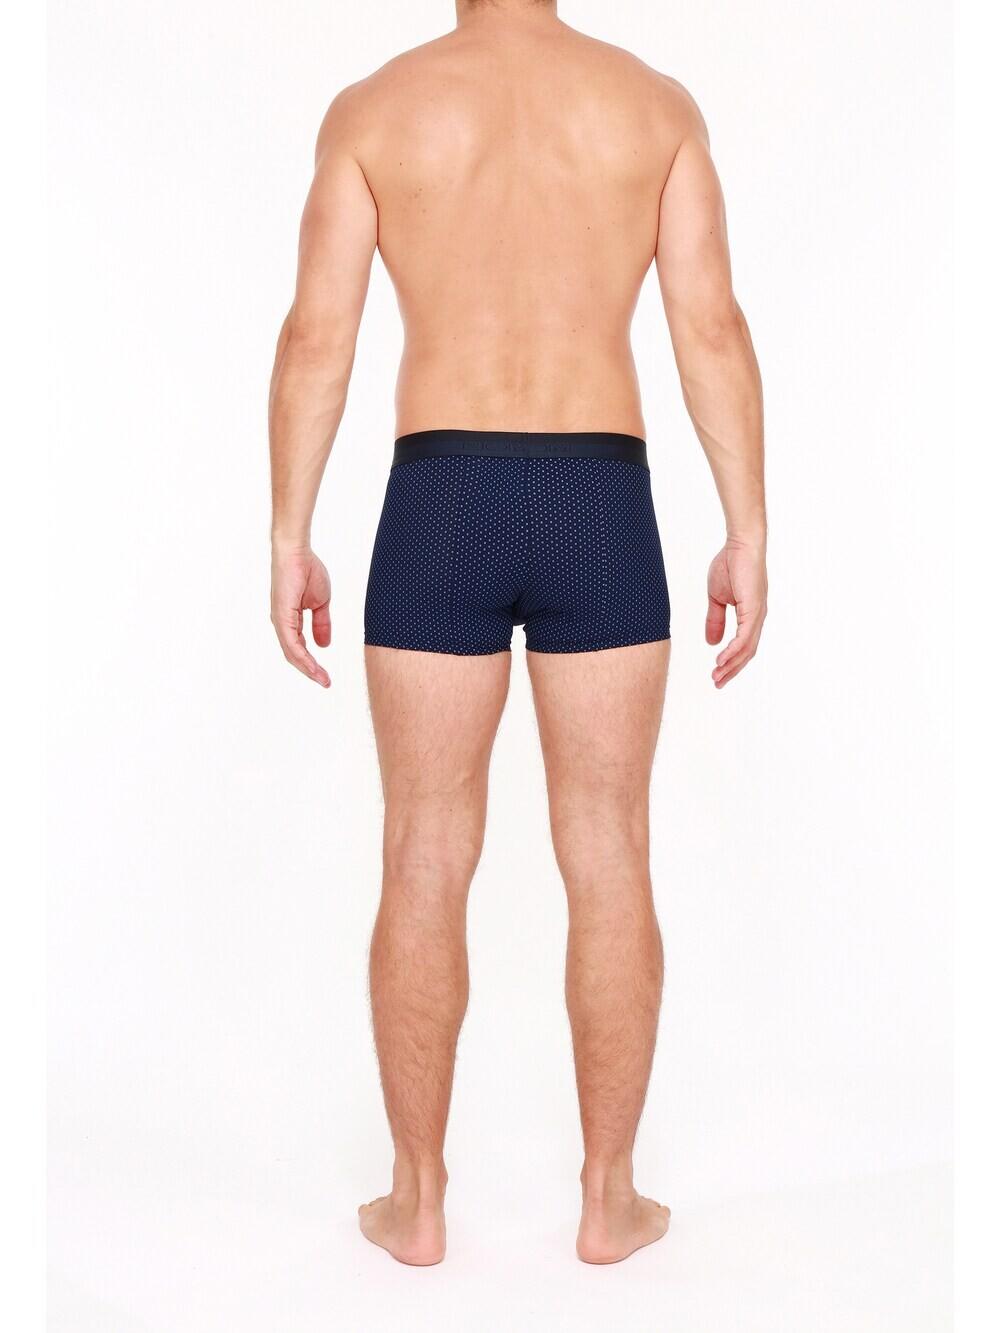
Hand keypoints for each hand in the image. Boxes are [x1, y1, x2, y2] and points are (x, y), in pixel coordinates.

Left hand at [270, 546, 331, 687]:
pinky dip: (302, 656)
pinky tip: (312, 665)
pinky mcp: (281, 616)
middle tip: (326, 682)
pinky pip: (291, 643)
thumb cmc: (306, 571)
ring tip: (322, 679)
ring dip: (308, 668)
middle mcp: (282, 623)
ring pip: (292, 653)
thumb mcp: (320, 603)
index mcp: (289, 621)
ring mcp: (280, 621)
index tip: (326, 675)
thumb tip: (324, 645)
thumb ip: (321, 624)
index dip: (312, 663)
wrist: (297, 553)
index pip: (300, 648)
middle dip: (311, 671)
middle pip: (294, 655)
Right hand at [705, 541, 766, 687]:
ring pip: (746, 649)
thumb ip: (715, 620)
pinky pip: (744, 637)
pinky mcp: (754, 609)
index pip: (742, 646)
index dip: (731, 662)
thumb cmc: (730, 565)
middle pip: (747, 653)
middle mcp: (757, 618)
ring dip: (731, 665)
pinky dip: (734, 651)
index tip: (717, 674)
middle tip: (717, 683)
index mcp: (750, 616)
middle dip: (732, 670)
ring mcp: (757, 614)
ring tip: (717, 676)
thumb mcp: (717, 598)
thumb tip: (712, 642)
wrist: (740, 545)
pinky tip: (722, 660)